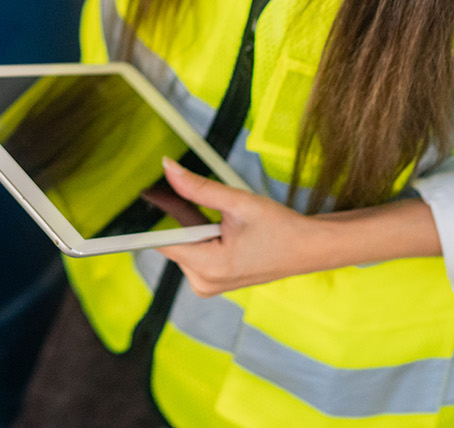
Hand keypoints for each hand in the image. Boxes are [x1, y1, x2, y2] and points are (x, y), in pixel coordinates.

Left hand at [155, 156, 323, 295]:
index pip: (163, 242)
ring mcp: (207, 286)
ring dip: (195, 228)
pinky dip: (201, 238)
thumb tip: (167, 168)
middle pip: (173, 242)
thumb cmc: (279, 227)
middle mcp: (203, 283)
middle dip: (184, 219)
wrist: (307, 249)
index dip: (155, 217)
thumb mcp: (238, 202)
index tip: (147, 194)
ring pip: (183, 247)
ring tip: (225, 221)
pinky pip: (194, 254)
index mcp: (209, 267)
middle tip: (209, 205)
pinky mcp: (211, 283)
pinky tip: (222, 231)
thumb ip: (198, 187)